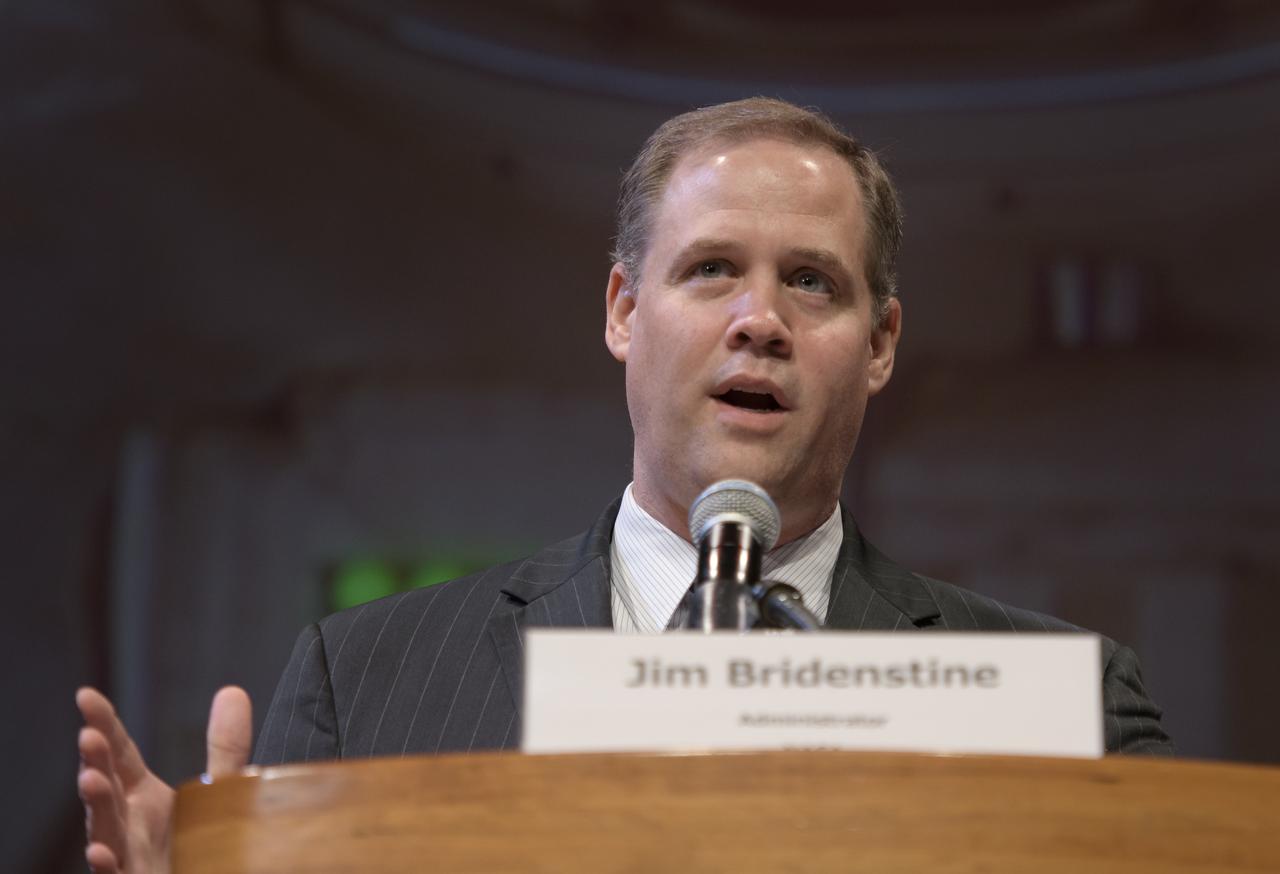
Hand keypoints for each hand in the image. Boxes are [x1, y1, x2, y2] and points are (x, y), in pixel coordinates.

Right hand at [77, 686, 252, 872]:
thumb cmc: (202, 845)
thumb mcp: (219, 791)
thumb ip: (225, 747)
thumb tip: (232, 691)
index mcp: (143, 796)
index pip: (119, 753)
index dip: (104, 724)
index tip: (86, 695)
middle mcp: (128, 823)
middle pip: (108, 786)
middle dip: (96, 761)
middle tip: (89, 735)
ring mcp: (127, 855)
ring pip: (105, 829)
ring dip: (96, 806)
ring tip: (90, 779)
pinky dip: (107, 864)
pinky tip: (101, 852)